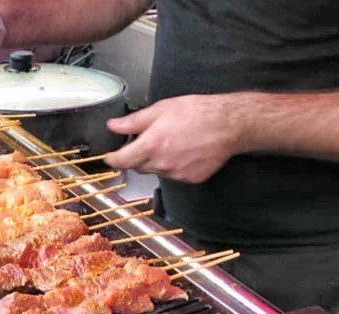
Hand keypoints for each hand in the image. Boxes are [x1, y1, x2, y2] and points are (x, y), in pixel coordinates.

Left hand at [105, 95, 247, 182]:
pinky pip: (175, 175)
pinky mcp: (191, 179)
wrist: (228, 125)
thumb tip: (113, 126)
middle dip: (138, 157)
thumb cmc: (196, 112)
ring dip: (157, 161)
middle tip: (148, 141)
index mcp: (151, 146)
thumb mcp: (161, 110)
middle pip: (139, 167)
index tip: (110, 157)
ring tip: (171, 143)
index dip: (113, 159)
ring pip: (157, 171)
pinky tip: (185, 152)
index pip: (122, 161)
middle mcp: (162, 164)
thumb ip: (134, 122)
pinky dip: (174, 166)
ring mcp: (177, 174)